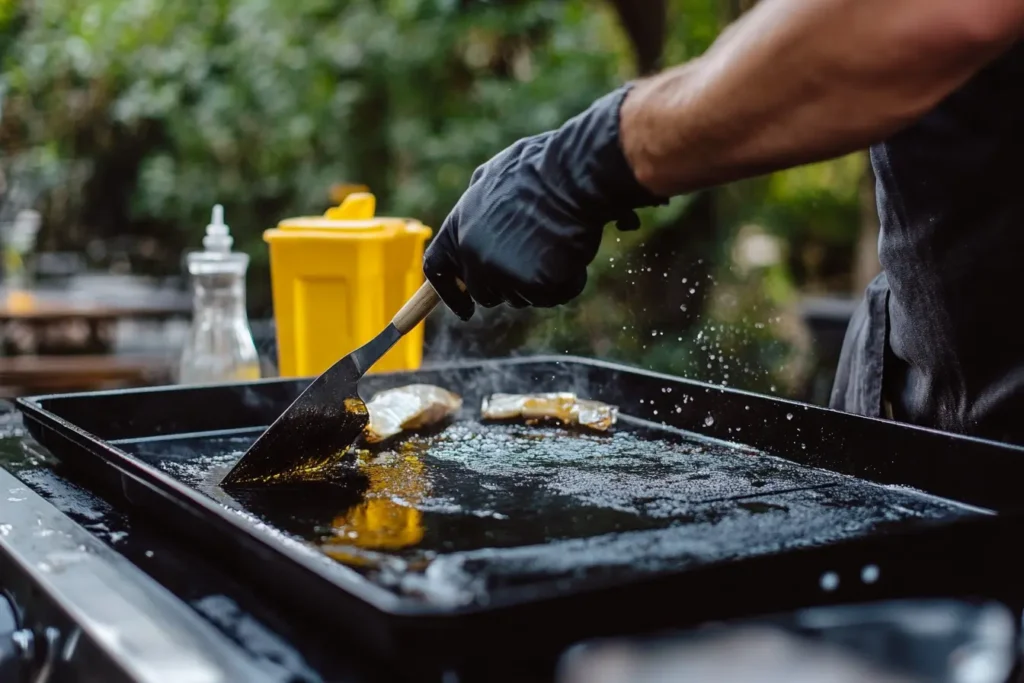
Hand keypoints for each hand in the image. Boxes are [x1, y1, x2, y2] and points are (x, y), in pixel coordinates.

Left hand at [424, 86, 665, 319]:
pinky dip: (568, 281)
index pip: (438, 270)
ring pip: (520, 297)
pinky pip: (553, 295)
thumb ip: (478, 205)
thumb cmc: (541, 166)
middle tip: (534, 261)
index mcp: (459, 227)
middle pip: (484, 292)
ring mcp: (502, 273)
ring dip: (539, 281)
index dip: (450, 293)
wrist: (574, 174)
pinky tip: (573, 251)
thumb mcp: (494, 174)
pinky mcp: (534, 284)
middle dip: (506, 285)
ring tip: (557, 243)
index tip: (465, 309)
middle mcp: (473, 254)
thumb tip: (471, 216)